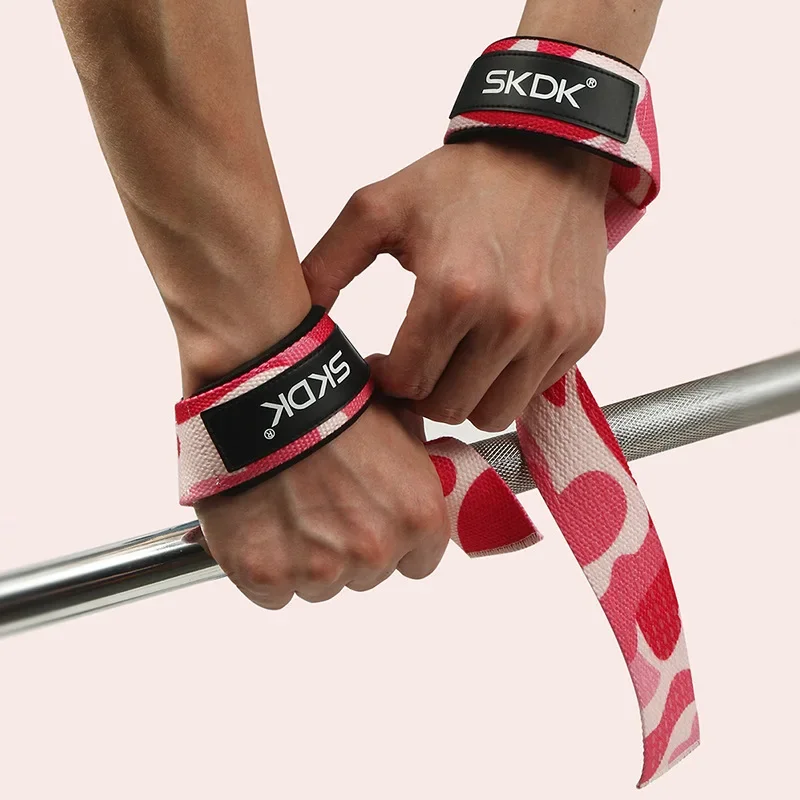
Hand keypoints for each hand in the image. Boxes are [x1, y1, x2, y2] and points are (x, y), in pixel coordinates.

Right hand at [195, 402, 449, 608]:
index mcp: (418, 517)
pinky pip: (271, 592)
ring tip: (286, 506)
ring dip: (304, 558)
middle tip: (320, 501)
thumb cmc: (328, 399)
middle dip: (347, 546)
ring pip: (318, 586)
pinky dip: (263, 567)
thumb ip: (418, 461)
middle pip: (367, 575)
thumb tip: (432, 468)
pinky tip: (259, 524)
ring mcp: (319, 568)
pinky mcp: (265, 574)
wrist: (264, 392)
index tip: (371, 520)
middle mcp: (375, 550)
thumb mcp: (398, 417)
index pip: (419, 562)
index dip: (394, 541)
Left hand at [303, 138, 611, 430]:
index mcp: (453, 289)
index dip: (384, 381)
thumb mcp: (377, 209)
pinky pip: (536, 390)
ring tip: (452, 363)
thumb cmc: (460, 182)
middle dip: (421, 396)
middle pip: (450, 408)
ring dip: (465, 397)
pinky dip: (509, 381)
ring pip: (495, 413)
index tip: (380, 364)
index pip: (408, 383)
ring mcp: (554, 330)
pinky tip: (493, 347)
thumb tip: (295, 324)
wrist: (548, 152)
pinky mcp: (583, 332)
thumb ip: (325, 265)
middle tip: (413, 369)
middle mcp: (511, 318)